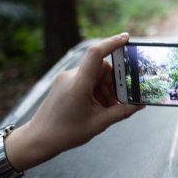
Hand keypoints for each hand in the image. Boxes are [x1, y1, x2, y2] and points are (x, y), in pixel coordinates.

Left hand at [8, 33, 143, 167]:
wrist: (38, 139)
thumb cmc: (65, 132)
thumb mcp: (99, 123)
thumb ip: (122, 111)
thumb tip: (139, 104)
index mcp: (79, 84)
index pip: (96, 53)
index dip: (112, 43)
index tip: (126, 38)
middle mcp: (71, 76)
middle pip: (101, 67)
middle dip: (114, 82)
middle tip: (119, 100)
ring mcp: (66, 78)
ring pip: (95, 74)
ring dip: (106, 88)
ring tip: (107, 107)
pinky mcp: (64, 83)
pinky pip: (87, 79)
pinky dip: (96, 90)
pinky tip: (97, 106)